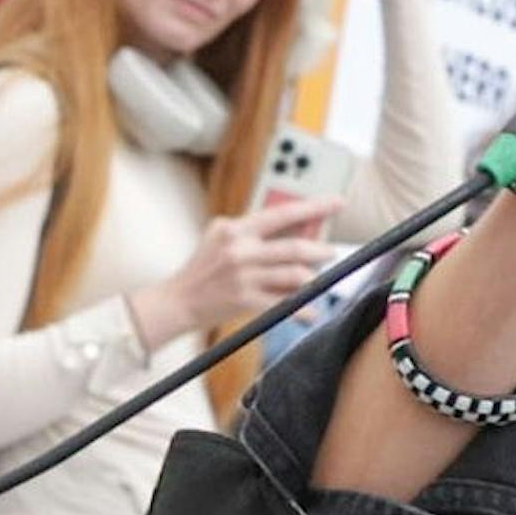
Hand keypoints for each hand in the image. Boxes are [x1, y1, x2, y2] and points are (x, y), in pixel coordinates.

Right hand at [128, 194, 343, 347]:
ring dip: (314, 279)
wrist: (177, 301)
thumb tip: (295, 224)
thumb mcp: (221, 235)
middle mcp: (241, 251)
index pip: (283, 213)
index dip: (315, 207)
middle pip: (295, 247)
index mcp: (237, 229)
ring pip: (294, 275)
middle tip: (331, 251)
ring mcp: (244, 277)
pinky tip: (311, 312)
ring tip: (319, 280)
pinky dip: (302, 309)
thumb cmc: (204, 267)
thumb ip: (252, 228)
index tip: (337, 203)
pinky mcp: (244, 301)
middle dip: (321, 250)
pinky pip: (284, 304)